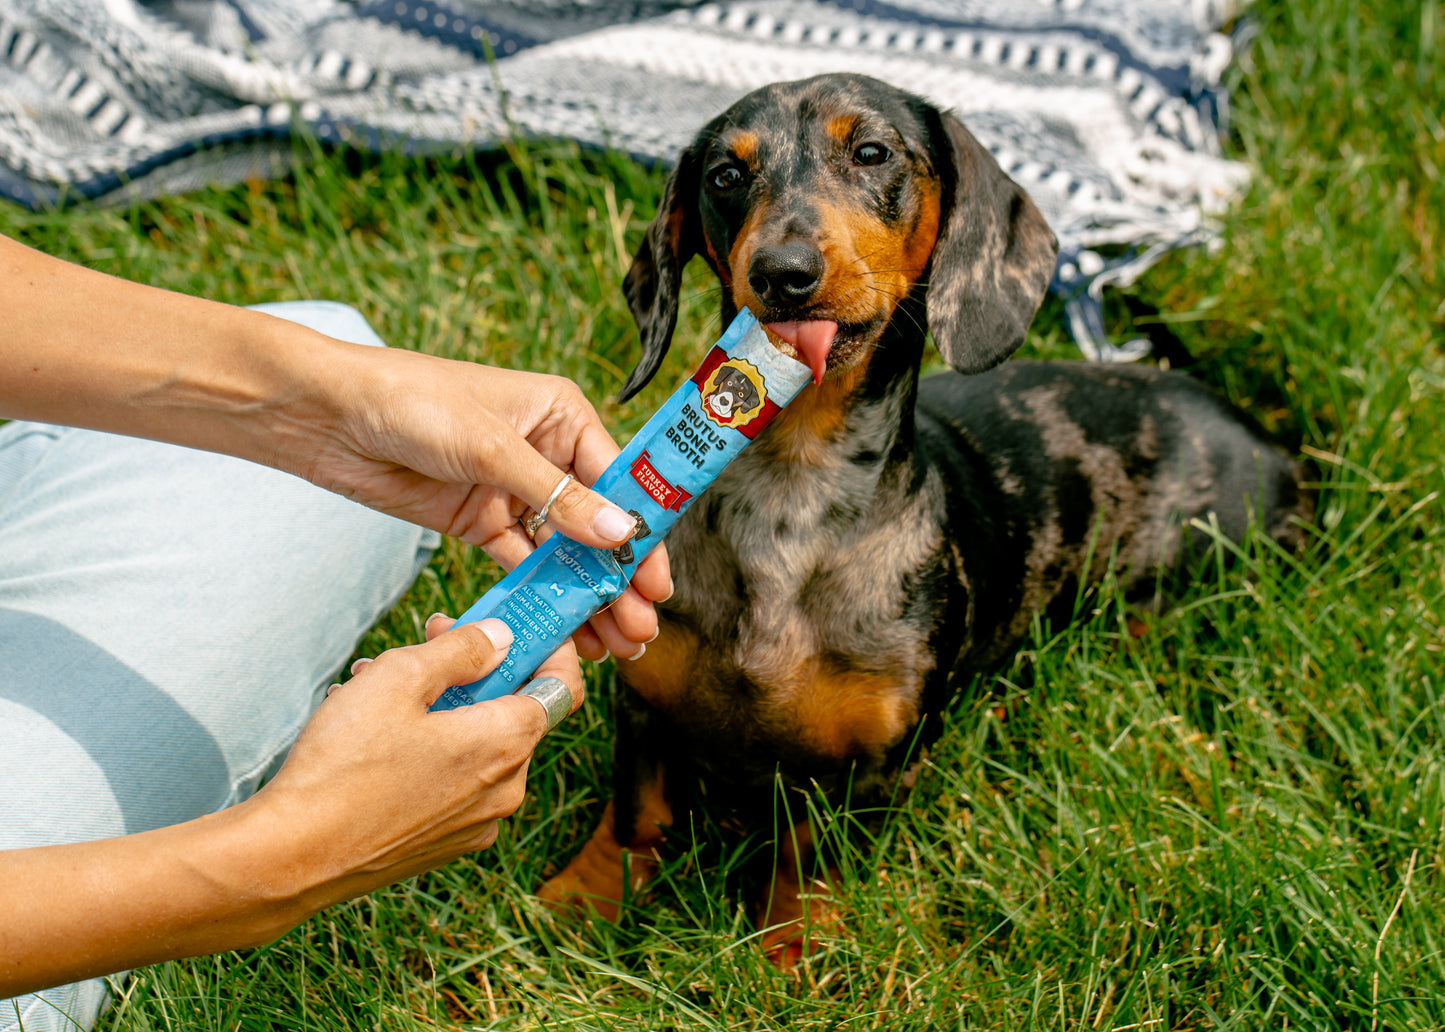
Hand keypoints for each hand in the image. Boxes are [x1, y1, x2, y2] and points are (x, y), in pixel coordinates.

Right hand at [255, 615, 579, 904]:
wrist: (292, 857)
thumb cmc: (344, 763)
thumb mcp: (400, 679)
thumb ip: (462, 650)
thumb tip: (503, 637)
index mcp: (506, 744)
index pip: (560, 686)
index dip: (546, 648)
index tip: (518, 627)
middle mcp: (506, 789)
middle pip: (510, 710)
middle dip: (473, 669)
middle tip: (426, 639)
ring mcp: (477, 822)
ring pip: (474, 743)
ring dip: (437, 705)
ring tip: (371, 683)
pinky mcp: (445, 843)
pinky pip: (453, 780)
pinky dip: (427, 748)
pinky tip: (371, 732)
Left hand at [304, 346, 670, 660]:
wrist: (327, 416)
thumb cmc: (410, 400)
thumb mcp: (489, 447)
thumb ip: (555, 496)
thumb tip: (619, 533)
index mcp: (560, 416)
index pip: (619, 481)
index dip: (641, 534)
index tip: (657, 582)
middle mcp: (545, 452)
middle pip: (596, 523)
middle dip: (618, 577)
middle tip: (639, 629)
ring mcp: (512, 490)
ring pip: (562, 551)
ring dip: (585, 593)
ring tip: (612, 643)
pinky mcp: (479, 520)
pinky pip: (521, 564)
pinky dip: (542, 596)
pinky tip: (565, 628)